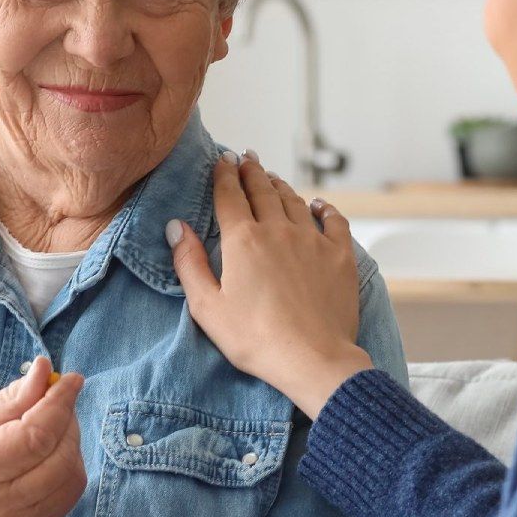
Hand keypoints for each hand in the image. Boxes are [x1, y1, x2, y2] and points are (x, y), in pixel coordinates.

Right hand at [0, 357, 85, 516]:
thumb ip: (10, 400)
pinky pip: (70, 494)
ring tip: (47, 428)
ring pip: (72, 476)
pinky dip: (69, 466)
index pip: (37, 435)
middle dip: (67, 420)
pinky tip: (49, 454)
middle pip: (61, 457)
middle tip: (53, 401)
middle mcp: (0, 504)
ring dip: (71, 443)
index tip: (72, 379)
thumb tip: (46, 370)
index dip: (60, 403)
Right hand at [169, 153, 372, 417]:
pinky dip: (324, 209)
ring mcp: (312, 240)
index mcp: (243, 240)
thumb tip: (176, 227)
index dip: (224, 174)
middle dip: (252, 171)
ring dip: (281, 185)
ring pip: (294, 201)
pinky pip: (334, 221)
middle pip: (263, 190)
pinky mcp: (340, 256)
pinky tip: (318, 205)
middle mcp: (278, 230)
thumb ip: (190, 263)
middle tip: (246, 158)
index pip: (230, 195)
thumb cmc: (255, 339)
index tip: (223, 159)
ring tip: (272, 177)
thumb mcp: (208, 307)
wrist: (312, 358)